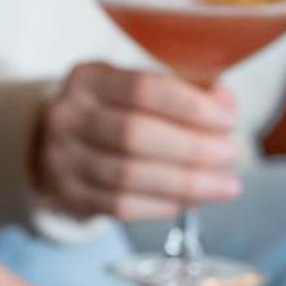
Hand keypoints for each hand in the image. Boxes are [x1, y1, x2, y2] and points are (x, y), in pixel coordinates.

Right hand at [32, 62, 240, 220]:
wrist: (56, 144)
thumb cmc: (113, 112)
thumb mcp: (140, 89)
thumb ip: (184, 91)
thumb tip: (225, 104)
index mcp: (89, 79)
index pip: (142, 89)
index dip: (190, 106)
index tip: (227, 120)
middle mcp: (67, 117)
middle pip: (134, 135)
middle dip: (192, 149)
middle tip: (230, 155)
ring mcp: (62, 160)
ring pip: (128, 177)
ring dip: (184, 184)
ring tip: (223, 185)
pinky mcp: (68, 196)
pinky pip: (119, 206)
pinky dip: (160, 205)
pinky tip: (188, 201)